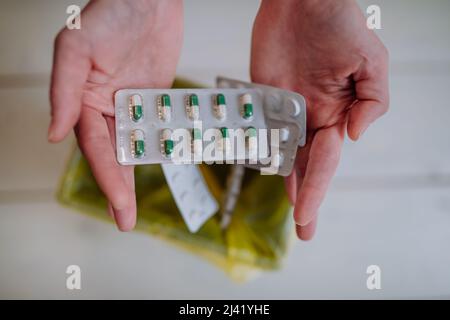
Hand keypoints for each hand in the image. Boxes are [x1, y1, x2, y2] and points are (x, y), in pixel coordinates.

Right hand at [49, 0, 182, 230]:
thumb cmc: (109, 15)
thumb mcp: (76, 49)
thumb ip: (65, 91)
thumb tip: (56, 135)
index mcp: (84, 101)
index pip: (94, 146)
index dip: (106, 175)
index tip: (117, 202)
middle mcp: (106, 108)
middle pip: (112, 155)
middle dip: (117, 189)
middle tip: (125, 219)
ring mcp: (132, 106)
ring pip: (134, 148)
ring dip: (136, 177)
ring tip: (134, 208)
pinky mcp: (155, 101)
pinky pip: (158, 129)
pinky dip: (161, 149)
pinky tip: (165, 168)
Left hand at [251, 0, 388, 239]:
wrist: (302, 1)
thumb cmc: (340, 25)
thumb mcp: (371, 62)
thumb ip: (372, 103)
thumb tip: (354, 137)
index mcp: (336, 115)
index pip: (325, 161)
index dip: (316, 189)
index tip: (304, 215)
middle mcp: (311, 118)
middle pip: (307, 166)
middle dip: (307, 198)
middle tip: (304, 230)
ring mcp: (285, 110)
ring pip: (282, 153)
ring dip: (284, 182)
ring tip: (289, 210)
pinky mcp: (263, 98)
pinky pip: (259, 128)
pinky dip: (257, 150)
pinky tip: (258, 169)